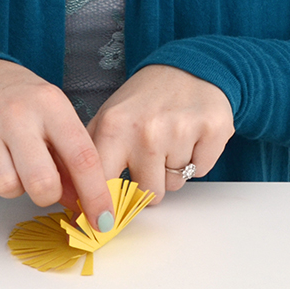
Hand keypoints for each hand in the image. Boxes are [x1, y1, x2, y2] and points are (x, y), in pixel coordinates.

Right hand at [0, 60, 115, 230]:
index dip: (95, 196)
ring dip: (14, 188)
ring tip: (12, 165)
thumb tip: (81, 204)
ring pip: (6, 189)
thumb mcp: (55, 117)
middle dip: (48, 195)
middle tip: (44, 184)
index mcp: (50, 104)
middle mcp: (15, 114)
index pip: (82, 158)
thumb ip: (71, 159)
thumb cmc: (22, 103)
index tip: (103, 221)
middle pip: (42, 183)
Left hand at [87, 65, 234, 203]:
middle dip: (150, 182)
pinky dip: (197, 159)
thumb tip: (77, 203)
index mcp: (113, 128)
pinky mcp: (212, 129)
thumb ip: (92, 158)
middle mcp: (145, 131)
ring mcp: (180, 130)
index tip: (106, 221)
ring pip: (175, 184)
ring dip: (174, 169)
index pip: (104, 186)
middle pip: (148, 194)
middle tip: (150, 155)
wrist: (188, 68)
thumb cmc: (144, 101)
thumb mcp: (108, 119)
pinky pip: (201, 170)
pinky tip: (190, 135)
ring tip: (170, 139)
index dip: (107, 206)